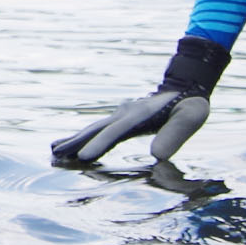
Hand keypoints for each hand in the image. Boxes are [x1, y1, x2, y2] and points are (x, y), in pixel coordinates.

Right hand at [49, 89, 208, 164]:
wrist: (186, 86)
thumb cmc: (190, 105)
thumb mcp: (189, 119)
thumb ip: (174, 136)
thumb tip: (157, 157)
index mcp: (138, 115)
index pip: (114, 132)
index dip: (99, 144)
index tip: (82, 157)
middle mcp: (124, 114)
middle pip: (95, 129)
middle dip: (75, 142)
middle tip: (55, 154)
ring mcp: (121, 115)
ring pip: (93, 128)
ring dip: (75, 140)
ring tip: (55, 150)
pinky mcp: (122, 119)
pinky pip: (99, 130)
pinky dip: (85, 137)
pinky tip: (75, 145)